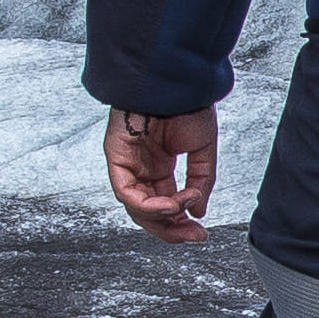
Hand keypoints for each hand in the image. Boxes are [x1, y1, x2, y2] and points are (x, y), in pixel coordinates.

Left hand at [105, 106, 215, 242]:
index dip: (182, 223)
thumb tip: (198, 212)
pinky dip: (145, 204)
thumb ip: (200, 182)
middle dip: (172, 229)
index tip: (201, 233)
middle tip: (195, 236)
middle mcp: (142, 168)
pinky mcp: (116, 157)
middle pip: (150, 213)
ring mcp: (128, 164)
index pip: (165, 205)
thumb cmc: (188, 105)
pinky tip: (167, 204)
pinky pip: (125, 192)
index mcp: (160, 166)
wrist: (178, 81)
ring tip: (182, 213)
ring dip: (160, 218)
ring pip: (135, 208)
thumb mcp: (202, 151)